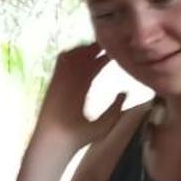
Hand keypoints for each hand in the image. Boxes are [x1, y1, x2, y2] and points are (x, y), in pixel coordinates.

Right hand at [35, 45, 127, 159]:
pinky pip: (61, 61)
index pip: (95, 67)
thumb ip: (116, 108)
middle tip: (112, 37)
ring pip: (74, 56)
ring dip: (85, 47)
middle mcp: (73, 82)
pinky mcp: (55, 80)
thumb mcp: (106, 122)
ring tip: (100, 40)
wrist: (59, 142)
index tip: (120, 49)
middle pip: (85, 58)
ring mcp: (63, 80)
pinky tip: (85, 48)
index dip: (106, 57)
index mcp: (84, 90)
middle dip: (97, 47)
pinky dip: (71, 52)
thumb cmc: (81, 137)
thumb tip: (125, 92)